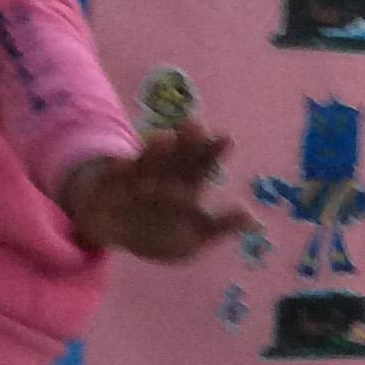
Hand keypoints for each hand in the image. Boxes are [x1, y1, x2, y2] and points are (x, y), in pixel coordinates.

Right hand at [62, 128, 253, 261]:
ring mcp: (137, 175)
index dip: (214, 150)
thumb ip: (220, 227)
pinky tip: (122, 166)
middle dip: (187, 139)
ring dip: (155, 150)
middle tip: (195, 126)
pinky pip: (114, 178)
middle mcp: (164, 172)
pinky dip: (118, 171)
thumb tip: (254, 220)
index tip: (226, 138)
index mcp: (188, 183)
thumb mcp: (194, 237)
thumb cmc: (160, 231)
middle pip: (178, 153)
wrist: (114, 231)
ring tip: (164, 140)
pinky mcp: (111, 184)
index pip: (204, 163)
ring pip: (148, 160)